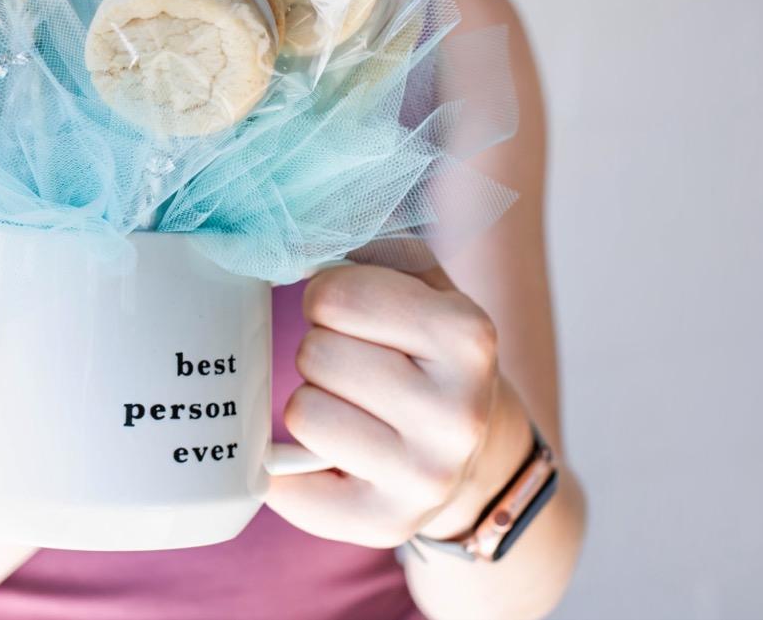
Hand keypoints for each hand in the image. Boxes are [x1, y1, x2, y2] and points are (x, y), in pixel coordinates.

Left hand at [266, 263, 533, 547]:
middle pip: (316, 354)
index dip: (326, 298)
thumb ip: (369, 247)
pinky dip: (288, 466)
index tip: (348, 313)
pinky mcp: (386, 524)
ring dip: (313, 404)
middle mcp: (457, 412)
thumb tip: (296, 237)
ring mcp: (426, 477)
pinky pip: (286, 485)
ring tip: (352, 409)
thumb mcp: (422, 283)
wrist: (476, 453)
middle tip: (355, 367)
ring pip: (302, 413)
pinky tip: (326, 457)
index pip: (335, 294)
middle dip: (321, 351)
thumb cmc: (427, 352)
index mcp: (467, 335)